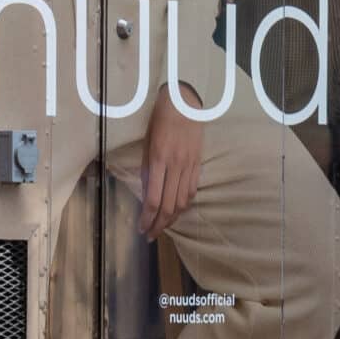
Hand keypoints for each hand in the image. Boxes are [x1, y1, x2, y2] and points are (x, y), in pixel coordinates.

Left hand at [138, 84, 202, 241]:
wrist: (185, 103)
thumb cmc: (160, 120)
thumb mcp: (147, 143)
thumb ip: (147, 168)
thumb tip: (145, 191)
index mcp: (159, 159)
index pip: (152, 198)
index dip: (147, 218)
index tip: (141, 229)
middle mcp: (175, 165)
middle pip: (168, 205)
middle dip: (159, 224)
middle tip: (150, 235)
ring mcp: (189, 166)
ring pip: (182, 201)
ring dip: (172, 218)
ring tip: (162, 227)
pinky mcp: (198, 164)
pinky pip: (192, 190)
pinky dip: (184, 204)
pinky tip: (177, 211)